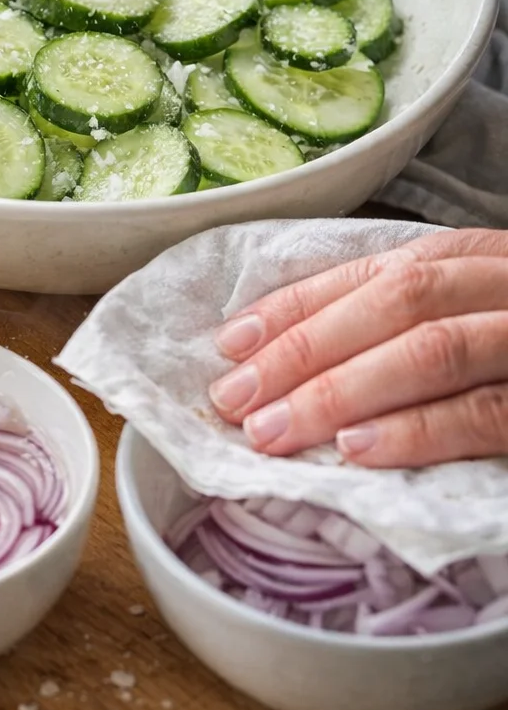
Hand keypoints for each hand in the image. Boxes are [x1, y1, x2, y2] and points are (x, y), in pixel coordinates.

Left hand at [208, 228, 507, 466]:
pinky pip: (487, 414)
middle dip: (306, 349)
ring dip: (344, 391)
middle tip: (235, 400)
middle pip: (396, 301)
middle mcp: (505, 283)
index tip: (229, 342)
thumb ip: (403, 318)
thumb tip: (286, 353)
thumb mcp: (471, 310)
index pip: (373, 270)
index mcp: (476, 257)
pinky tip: (360, 452)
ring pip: (435, 348)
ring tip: (275, 430)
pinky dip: (419, 432)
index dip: (297, 303)